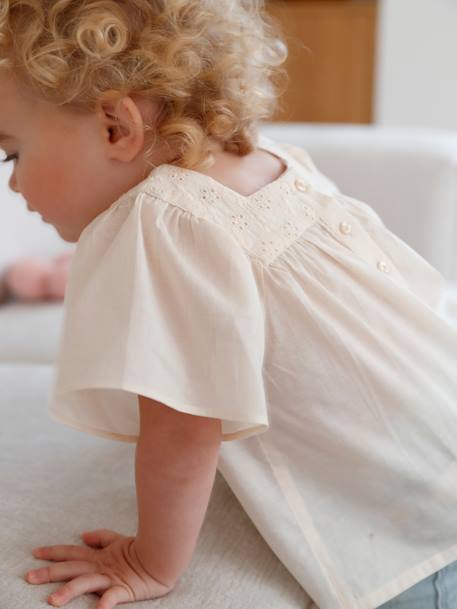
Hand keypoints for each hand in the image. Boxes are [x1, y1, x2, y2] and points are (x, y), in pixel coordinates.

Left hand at [25, 529, 173, 608]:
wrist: (164, 555)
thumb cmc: (141, 549)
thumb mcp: (118, 541)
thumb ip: (101, 538)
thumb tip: (82, 535)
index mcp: (98, 556)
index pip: (72, 552)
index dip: (54, 552)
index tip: (35, 553)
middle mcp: (101, 566)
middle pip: (71, 568)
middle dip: (49, 572)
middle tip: (29, 577)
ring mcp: (111, 578)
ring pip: (86, 583)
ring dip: (69, 592)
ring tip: (53, 601)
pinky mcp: (125, 589)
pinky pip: (114, 597)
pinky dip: (106, 603)